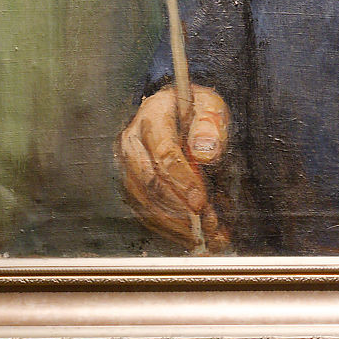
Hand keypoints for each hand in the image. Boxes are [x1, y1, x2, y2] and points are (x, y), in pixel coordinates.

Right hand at [116, 84, 231, 252]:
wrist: (174, 110)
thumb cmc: (194, 109)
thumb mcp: (209, 105)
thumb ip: (210, 124)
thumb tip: (205, 153)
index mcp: (151, 118)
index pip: (163, 153)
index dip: (182, 181)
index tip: (200, 202)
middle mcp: (131, 144)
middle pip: (150, 183)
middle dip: (179, 208)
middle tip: (206, 222)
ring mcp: (128, 167)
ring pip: (146, 204)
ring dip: (176, 223)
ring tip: (206, 232)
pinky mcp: (131, 186)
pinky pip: (146, 213)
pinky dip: (170, 228)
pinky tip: (192, 233)